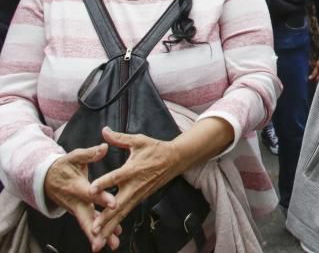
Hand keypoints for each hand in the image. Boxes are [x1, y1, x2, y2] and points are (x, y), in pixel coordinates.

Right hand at [43, 144, 121, 251]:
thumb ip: (89, 153)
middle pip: (87, 217)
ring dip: (100, 235)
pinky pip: (90, 223)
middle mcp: (76, 201)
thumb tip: (105, 147)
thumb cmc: (63, 166)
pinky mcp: (79, 212)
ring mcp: (76, 209)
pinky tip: (113, 237)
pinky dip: (100, 231)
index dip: (102, 198)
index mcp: (76, 186)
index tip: (114, 204)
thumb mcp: (73, 157)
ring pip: (88, 224)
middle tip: (107, 240)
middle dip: (97, 229)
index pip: (91, 194)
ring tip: (113, 245)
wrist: (46, 179)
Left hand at [88, 127, 183, 243]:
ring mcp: (138, 194)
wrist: (175, 159)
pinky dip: (117, 225)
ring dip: (110, 226)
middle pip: (118, 204)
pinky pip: (126, 214)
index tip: (92, 190)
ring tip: (98, 239)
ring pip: (121, 213)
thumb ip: (119, 138)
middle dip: (106, 217)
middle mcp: (134, 185)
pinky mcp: (139, 199)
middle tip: (94, 228)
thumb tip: (104, 130)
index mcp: (132, 169)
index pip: (116, 177)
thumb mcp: (138, 140)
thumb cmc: (155, 149)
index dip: (104, 183)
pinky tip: (108, 235)